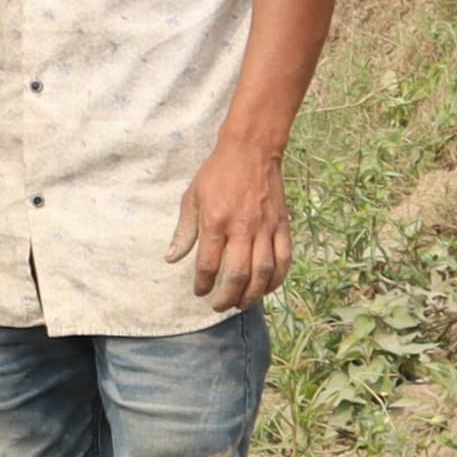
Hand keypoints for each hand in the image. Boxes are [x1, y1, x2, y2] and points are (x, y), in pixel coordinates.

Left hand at [170, 136, 292, 311]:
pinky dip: (277, 278)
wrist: (251, 150)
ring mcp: (266, 228)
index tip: (199, 292)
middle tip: (220, 306)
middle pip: (238, 274)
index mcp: (216, 221)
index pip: (208, 263)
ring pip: (263, 271)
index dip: (203, 283)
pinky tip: (266, 288)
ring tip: (242, 303)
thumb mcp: (192, 198)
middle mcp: (243, 228)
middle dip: (228, 296)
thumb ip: (184, 231)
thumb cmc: (217, 173)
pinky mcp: (283, 226)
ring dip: (253, 294)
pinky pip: (284, 259)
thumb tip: (172, 259)